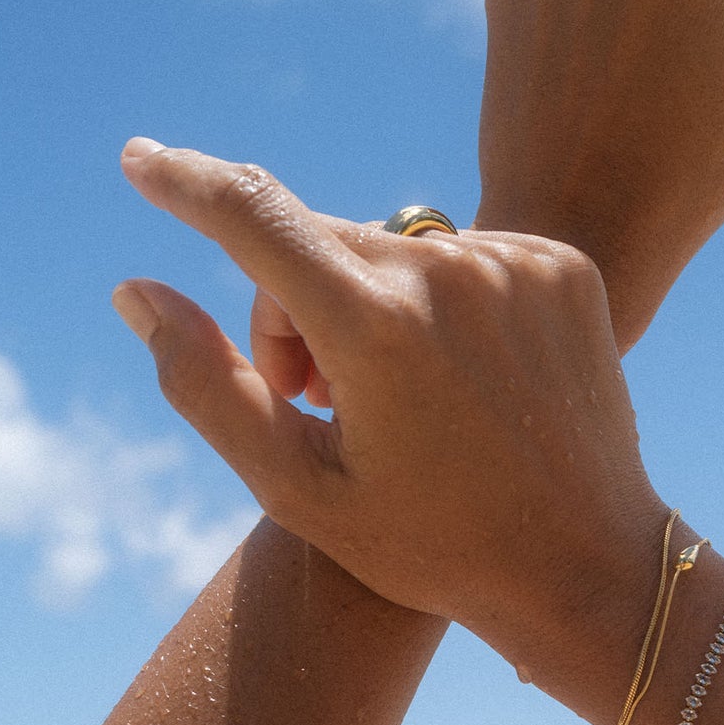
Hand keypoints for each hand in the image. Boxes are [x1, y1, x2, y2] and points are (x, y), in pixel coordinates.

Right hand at [114, 141, 667, 667]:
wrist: (587, 567)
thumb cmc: (435, 546)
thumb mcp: (301, 491)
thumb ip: (208, 386)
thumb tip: (136, 292)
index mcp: (377, 330)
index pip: (254, 218)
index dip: (187, 184)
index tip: (142, 157)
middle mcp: (451, 275)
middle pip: (318, 243)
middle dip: (294, 309)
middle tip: (320, 399)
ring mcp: (518, 264)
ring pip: (392, 249)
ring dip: (371, 305)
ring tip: (405, 401)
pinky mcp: (564, 268)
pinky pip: (464, 256)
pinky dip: (443, 303)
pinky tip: (464, 379)